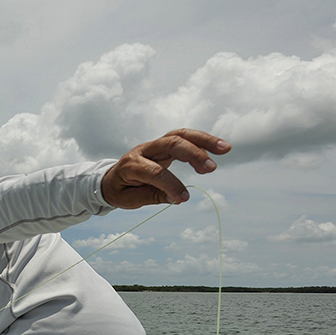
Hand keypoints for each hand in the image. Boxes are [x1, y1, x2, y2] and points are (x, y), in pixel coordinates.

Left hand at [102, 129, 230, 208]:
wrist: (110, 179)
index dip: (171, 184)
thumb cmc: (120, 190)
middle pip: (170, 143)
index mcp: (130, 165)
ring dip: (204, 140)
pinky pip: (183, 138)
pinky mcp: (163, 145)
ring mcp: (154, 145)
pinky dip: (201, 142)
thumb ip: (152, 196)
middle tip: (211, 168)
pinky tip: (218, 149)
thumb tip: (177, 197)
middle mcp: (143, 150)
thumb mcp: (129, 199)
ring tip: (226, 149)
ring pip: (180, 135)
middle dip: (192, 154)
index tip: (183, 198)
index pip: (154, 171)